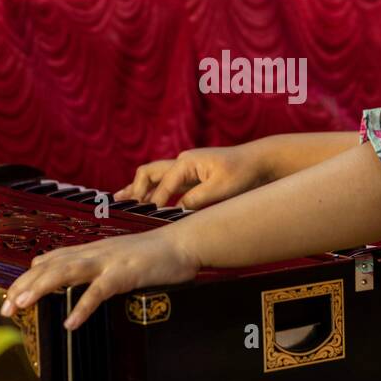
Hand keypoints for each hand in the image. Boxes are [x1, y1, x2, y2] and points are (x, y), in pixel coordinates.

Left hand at [0, 228, 199, 329]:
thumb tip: (61, 270)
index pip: (49, 261)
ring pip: (67, 272)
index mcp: (90, 251)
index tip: (8, 296)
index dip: (27, 278)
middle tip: (5, 308)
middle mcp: (93, 252)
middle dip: (25, 286)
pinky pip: (99, 291)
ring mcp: (108, 261)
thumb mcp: (114, 256)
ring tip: (22, 304)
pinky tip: (70, 322)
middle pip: (50, 266)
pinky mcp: (125, 273)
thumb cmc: (151, 255)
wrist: (181, 244)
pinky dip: (83, 306)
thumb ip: (89, 263)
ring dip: (41, 287)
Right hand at [112, 144, 270, 208]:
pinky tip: (148, 203)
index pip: (163, 185)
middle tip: (120, 204)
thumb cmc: (243, 173)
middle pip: (149, 173)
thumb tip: (177, 210)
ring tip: (121, 200)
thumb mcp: (221, 189)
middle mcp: (182, 162)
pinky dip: (154, 192)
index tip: (146, 218)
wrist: (261, 163)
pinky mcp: (192, 177)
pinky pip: (167, 184)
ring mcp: (186, 168)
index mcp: (187, 162)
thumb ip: (197, 199)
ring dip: (139, 188)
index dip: (154, 203)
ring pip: (154, 177)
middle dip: (134, 189)